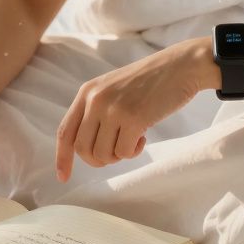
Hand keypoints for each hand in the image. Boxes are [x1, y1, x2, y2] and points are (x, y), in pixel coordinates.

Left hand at [55, 38, 217, 181]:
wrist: (180, 66)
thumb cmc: (149, 82)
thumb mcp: (112, 88)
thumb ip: (95, 110)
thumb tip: (86, 148)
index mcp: (86, 92)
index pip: (65, 132)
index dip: (62, 157)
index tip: (63, 177)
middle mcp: (95, 100)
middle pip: (82, 149)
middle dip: (98, 160)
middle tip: (116, 153)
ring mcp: (113, 109)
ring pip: (103, 154)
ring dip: (118, 155)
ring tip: (133, 140)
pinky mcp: (134, 118)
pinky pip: (124, 152)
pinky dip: (133, 152)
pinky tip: (143, 137)